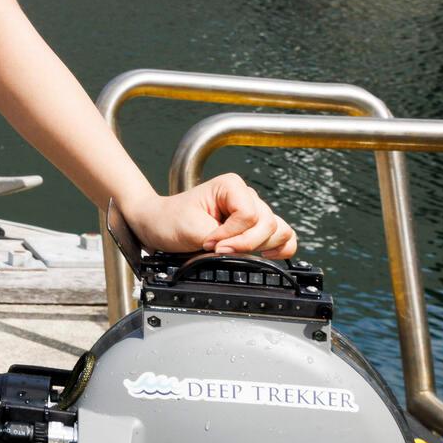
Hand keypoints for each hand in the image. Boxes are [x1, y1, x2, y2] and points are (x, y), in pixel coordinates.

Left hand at [116, 176, 297, 260]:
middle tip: (217, 249)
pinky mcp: (255, 227)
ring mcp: (253, 211)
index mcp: (231, 186)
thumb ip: (221, 240)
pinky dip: (280, 248)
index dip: (231, 235)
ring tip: (234, 251)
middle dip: (244, 243)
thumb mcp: (190, 229)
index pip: (249, 215)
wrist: (159, 224)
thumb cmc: (169, 220)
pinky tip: (265, 256)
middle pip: (267, 224)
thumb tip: (241, 254)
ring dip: (260, 247)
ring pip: (279, 231)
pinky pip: (283, 237)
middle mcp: (246, 195)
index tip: (210, 242)